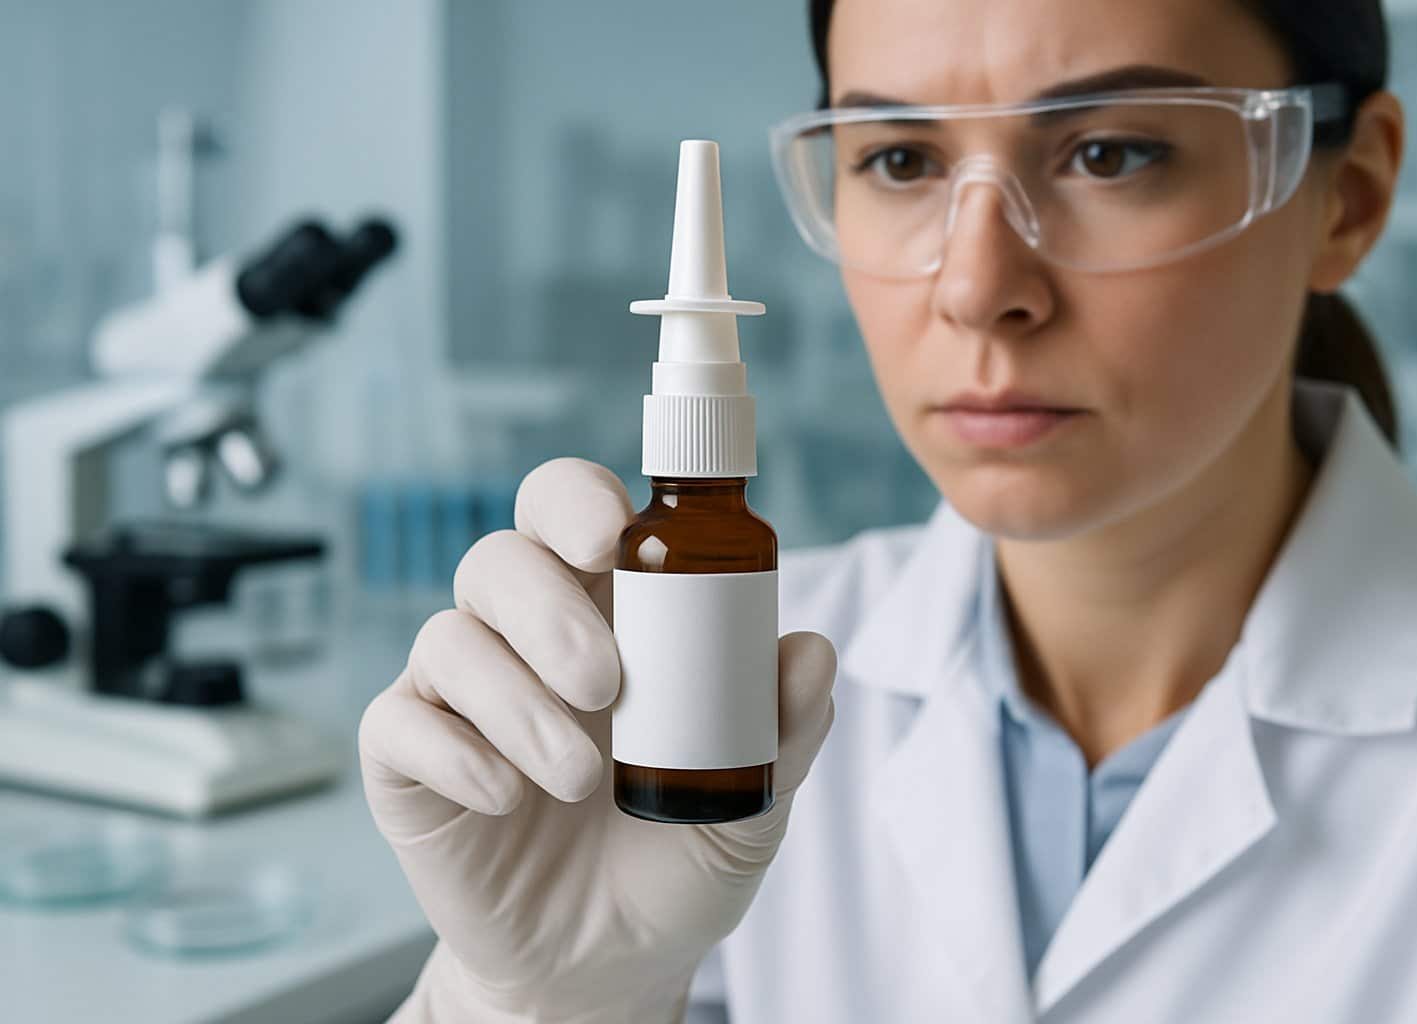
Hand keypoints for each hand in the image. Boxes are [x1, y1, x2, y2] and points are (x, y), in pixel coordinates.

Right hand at [359, 457, 837, 1022]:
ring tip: (577, 779)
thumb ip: (779, 732)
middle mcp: (523, 638)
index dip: (576, 500)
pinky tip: (504, 797)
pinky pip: (398, 723)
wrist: (609, 968)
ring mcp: (460, 697)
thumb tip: (811, 652)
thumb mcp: (749, 806)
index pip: (568, 511)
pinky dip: (451, 753)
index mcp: (607, 613)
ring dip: (515, 702)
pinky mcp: (409, 763)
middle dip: (547, 609)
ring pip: (449, 638)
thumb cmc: (677, 861)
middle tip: (606, 683)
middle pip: (499, 559)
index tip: (610, 533)